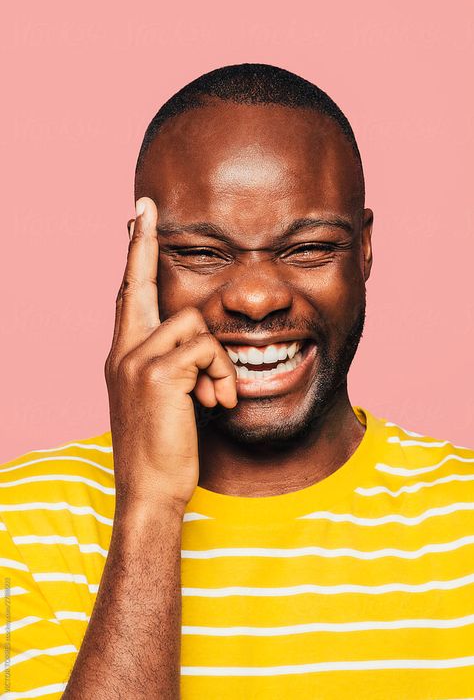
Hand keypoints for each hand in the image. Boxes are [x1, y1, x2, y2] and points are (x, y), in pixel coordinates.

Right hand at [104, 197, 236, 513]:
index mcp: (124, 356)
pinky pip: (207, 349)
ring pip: (193, 323)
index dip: (132, 258)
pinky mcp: (158, 374)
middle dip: (141, 243)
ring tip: (215, 395)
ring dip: (217, 360)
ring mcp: (136, 361)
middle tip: (142, 207)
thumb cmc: (164, 449)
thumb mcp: (164, 401)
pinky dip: (222, 374)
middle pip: (136, 284)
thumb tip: (197, 345)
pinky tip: (217, 402)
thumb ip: (173, 366)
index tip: (135, 220)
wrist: (151, 491)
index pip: (127, 297)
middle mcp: (123, 352)